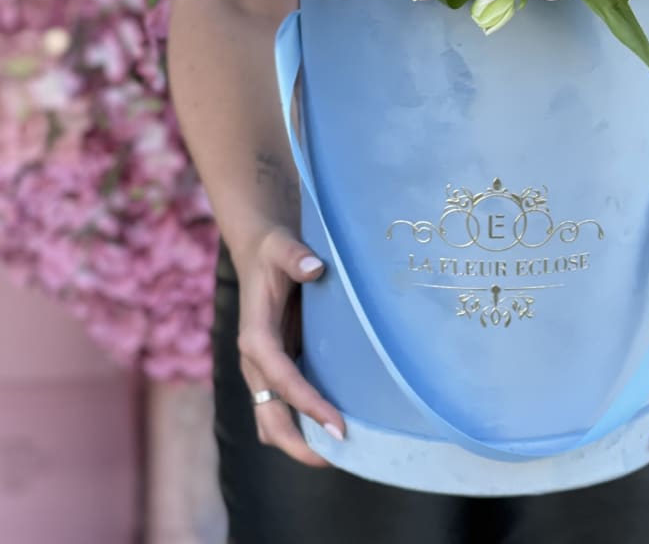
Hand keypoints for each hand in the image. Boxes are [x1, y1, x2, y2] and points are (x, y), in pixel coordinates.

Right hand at [233, 225, 345, 466]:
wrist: (261, 251)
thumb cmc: (273, 249)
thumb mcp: (282, 246)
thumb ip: (295, 255)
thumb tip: (314, 267)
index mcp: (255, 337)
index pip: (282, 381)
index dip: (309, 406)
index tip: (338, 426)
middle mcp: (255, 362)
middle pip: (269, 418)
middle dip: (300, 443)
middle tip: (342, 454)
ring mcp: (263, 370)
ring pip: (272, 421)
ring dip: (300, 441)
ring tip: (341, 453)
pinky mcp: (277, 368)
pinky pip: (284, 407)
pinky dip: (302, 424)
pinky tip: (333, 428)